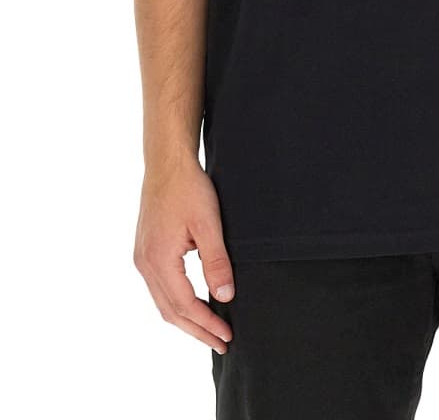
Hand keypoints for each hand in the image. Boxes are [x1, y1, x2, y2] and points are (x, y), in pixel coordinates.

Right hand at [133, 155, 235, 354]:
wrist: (167, 164)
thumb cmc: (189, 188)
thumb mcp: (208, 223)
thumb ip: (216, 261)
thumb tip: (225, 296)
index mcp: (159, 260)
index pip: (184, 305)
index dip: (206, 323)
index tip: (227, 335)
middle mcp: (145, 264)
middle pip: (170, 311)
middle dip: (197, 330)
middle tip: (222, 343)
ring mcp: (142, 258)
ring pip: (163, 302)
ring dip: (186, 320)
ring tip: (210, 331)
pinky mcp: (146, 251)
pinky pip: (160, 288)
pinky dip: (177, 303)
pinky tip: (192, 305)